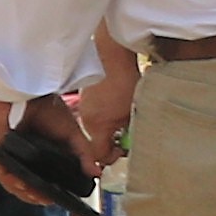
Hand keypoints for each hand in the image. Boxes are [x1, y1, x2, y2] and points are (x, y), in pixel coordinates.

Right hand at [73, 53, 137, 170]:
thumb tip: (129, 144)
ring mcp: (83, 107)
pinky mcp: (85, 97)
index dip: (113, 158)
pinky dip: (104, 116)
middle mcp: (85, 119)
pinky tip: (116, 106)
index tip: (124, 150)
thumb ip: (129, 133)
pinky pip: (93, 115)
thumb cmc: (124, 85)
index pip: (99, 155)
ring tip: (124, 119)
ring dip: (108, 128)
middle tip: (127, 136)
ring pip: (95, 128)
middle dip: (111, 142)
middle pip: (95, 142)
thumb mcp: (133, 114)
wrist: (111, 58)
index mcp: (96, 127)